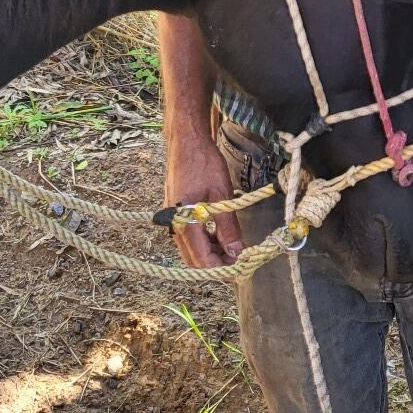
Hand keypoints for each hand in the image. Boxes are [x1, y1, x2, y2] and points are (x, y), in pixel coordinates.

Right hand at [164, 124, 243, 268]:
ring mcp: (172, 220)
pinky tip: (221, 236)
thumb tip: (236, 252)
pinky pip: (189, 236)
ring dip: (211, 253)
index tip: (240, 271)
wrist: (186, 141)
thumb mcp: (221, 195)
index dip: (221, 270)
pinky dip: (205, 240)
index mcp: (183, 222)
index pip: (201, 260)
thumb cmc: (204, 163)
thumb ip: (227, 227)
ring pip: (191, 249)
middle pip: (194, 259)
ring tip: (234, 249)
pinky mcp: (175, 213)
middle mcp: (174, 225)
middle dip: (216, 265)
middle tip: (240, 262)